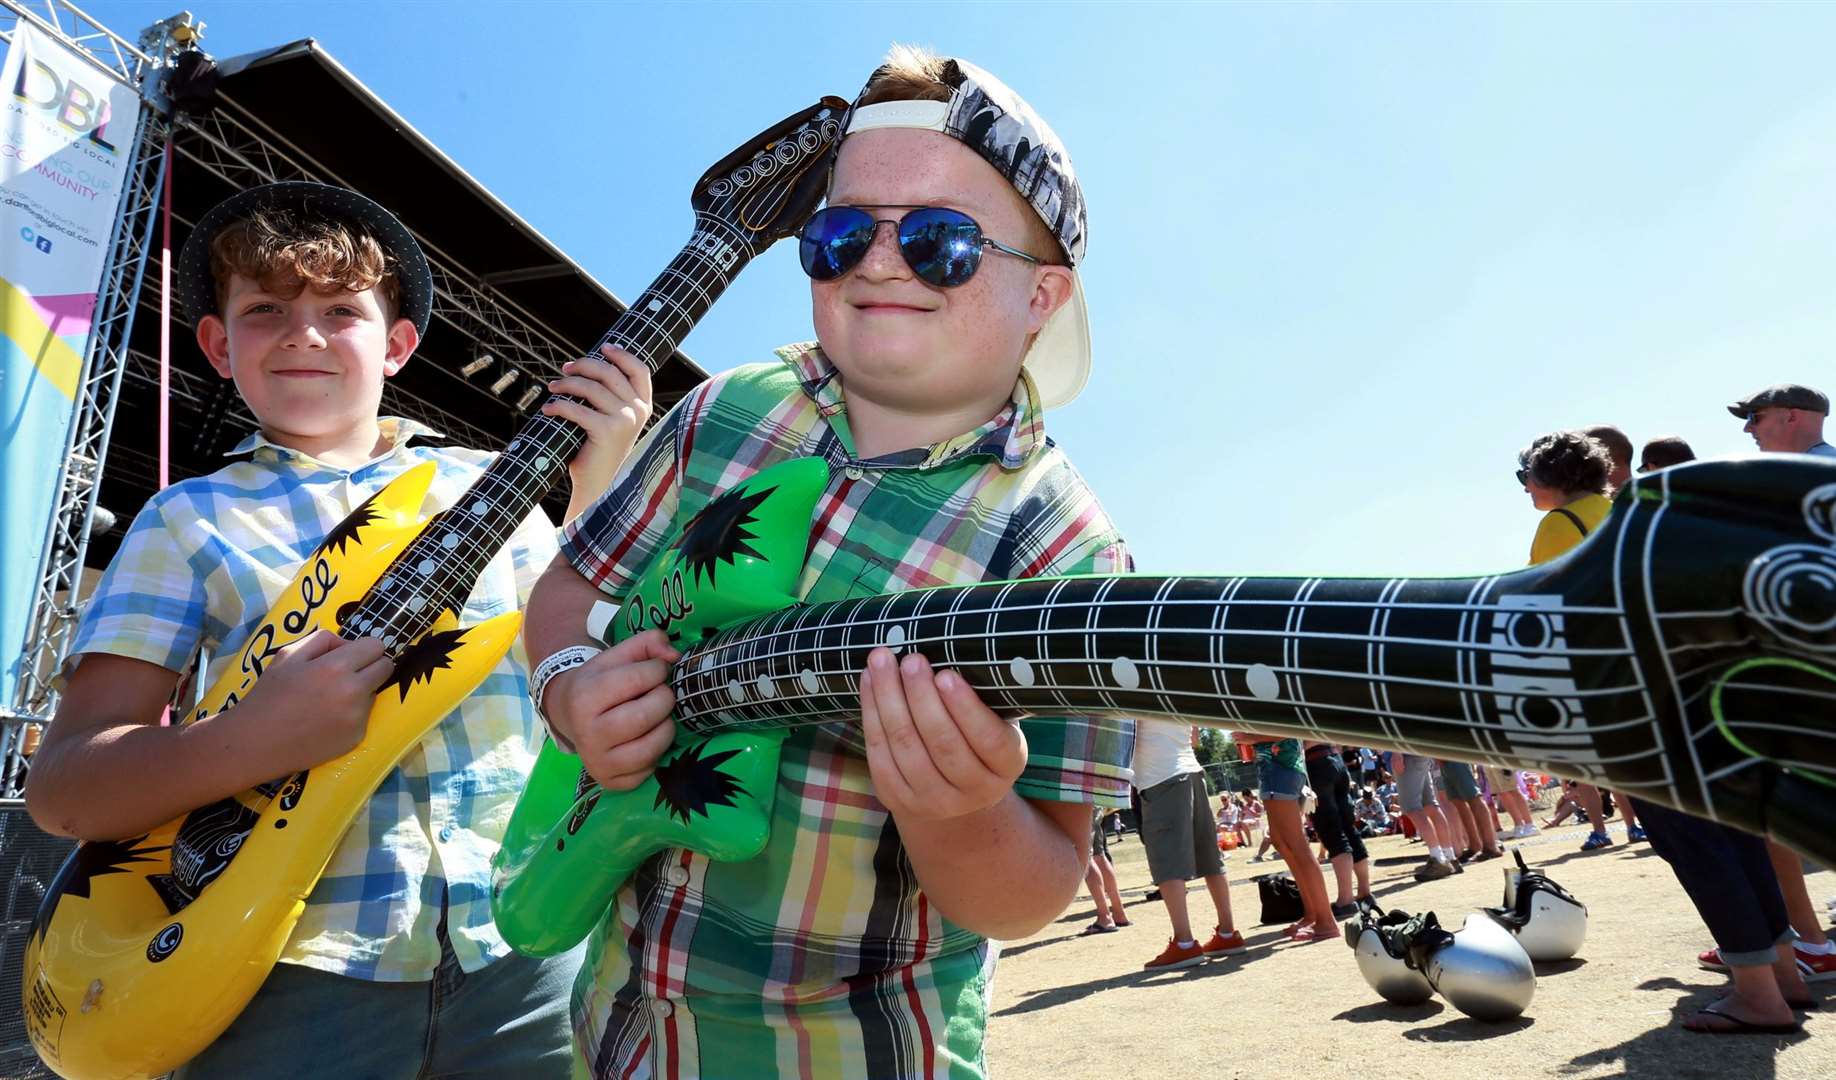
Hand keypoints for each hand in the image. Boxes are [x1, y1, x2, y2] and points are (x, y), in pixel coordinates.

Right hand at [230, 629, 393, 771]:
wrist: (256, 743)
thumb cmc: (268, 696)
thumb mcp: (288, 655)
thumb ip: (323, 641)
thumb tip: (348, 644)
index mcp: (336, 667)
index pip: (377, 646)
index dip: (365, 648)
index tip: (353, 655)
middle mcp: (353, 691)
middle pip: (386, 668)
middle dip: (371, 666)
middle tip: (347, 674)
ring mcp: (357, 717)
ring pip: (375, 693)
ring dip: (360, 691)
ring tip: (328, 701)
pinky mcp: (357, 737)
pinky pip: (364, 717)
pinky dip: (351, 715)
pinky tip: (326, 720)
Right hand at [543, 629, 679, 790]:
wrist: (568, 715)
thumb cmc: (599, 682)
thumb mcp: (616, 655)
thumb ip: (648, 642)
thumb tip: (675, 656)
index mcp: (583, 698)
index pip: (636, 679)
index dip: (656, 670)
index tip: (656, 670)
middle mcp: (586, 734)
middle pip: (645, 716)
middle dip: (664, 699)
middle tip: (661, 694)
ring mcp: (597, 762)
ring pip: (650, 748)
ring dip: (666, 727)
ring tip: (659, 716)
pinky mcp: (611, 782)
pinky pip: (648, 770)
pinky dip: (657, 752)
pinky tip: (647, 738)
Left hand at [545, 345, 652, 507]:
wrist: (600, 486)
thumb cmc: (601, 451)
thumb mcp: (614, 421)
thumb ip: (611, 397)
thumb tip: (586, 367)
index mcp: (644, 406)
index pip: (639, 369)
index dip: (621, 354)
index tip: (603, 348)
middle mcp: (639, 410)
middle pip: (609, 372)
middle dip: (583, 366)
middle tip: (565, 370)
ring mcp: (625, 420)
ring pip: (591, 387)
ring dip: (566, 384)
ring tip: (552, 388)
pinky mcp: (607, 431)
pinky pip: (577, 408)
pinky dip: (558, 406)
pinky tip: (548, 408)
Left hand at [859, 648, 1025, 821]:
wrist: (953, 791)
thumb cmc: (976, 736)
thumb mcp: (995, 720)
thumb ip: (983, 697)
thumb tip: (954, 649)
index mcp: (1005, 767)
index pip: (988, 739)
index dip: (965, 708)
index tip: (946, 674)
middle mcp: (974, 791)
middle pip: (942, 743)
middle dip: (921, 697)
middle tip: (911, 660)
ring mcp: (935, 801)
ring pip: (905, 747)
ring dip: (889, 699)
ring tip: (881, 661)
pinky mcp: (898, 799)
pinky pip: (879, 754)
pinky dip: (870, 713)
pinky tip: (868, 682)